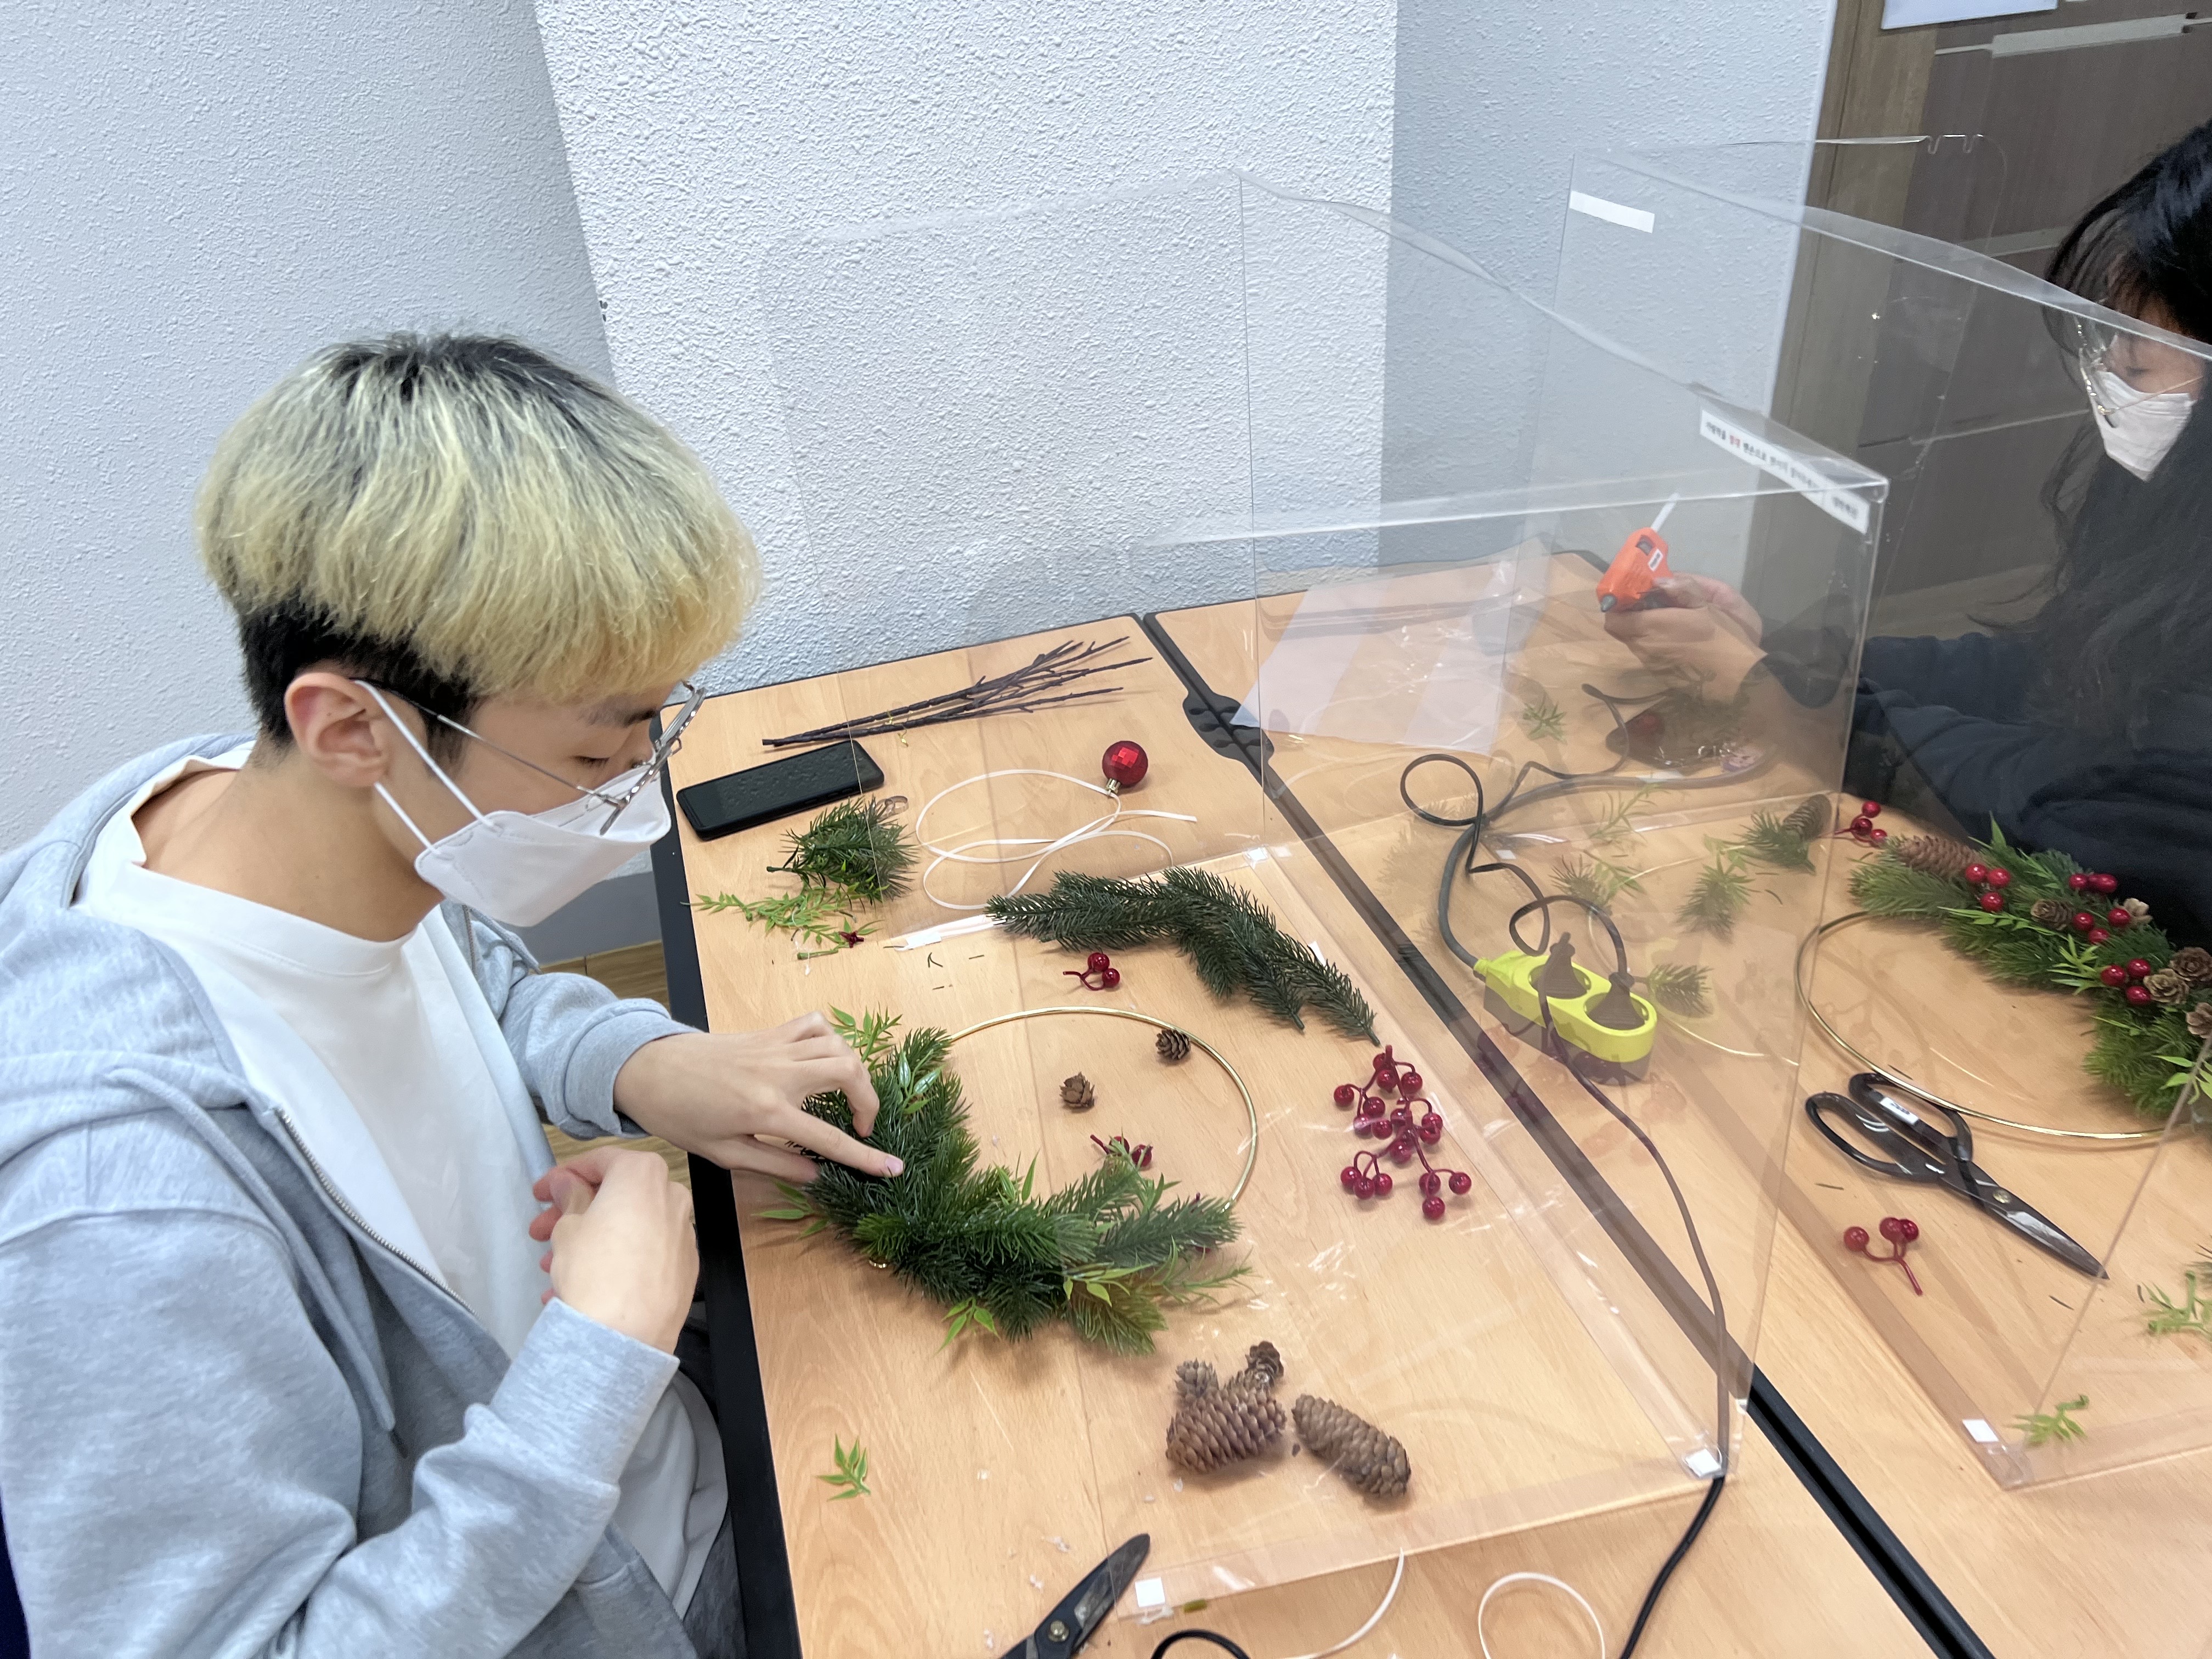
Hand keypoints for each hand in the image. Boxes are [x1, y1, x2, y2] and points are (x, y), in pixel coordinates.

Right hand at [529, 1148, 696, 1353]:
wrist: (625, 1336)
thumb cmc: (595, 1272)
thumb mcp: (567, 1226)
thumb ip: (569, 1196)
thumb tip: (568, 1183)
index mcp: (644, 1174)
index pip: (600, 1161)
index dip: (564, 1175)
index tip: (542, 1192)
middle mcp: (672, 1197)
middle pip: (616, 1196)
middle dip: (573, 1213)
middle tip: (541, 1231)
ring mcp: (682, 1234)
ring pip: (628, 1228)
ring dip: (589, 1240)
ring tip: (553, 1266)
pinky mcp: (684, 1268)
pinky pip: (643, 1255)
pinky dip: (615, 1261)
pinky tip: (582, 1285)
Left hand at [611, 1013, 898, 1183]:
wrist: (648, 1070)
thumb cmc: (680, 1116)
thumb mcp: (724, 1153)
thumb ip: (775, 1162)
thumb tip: (817, 1173)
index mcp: (767, 1110)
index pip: (830, 1138)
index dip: (866, 1156)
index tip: (894, 1168)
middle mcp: (779, 1073)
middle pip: (849, 1073)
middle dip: (869, 1101)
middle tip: (860, 1125)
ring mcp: (776, 1047)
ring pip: (838, 1045)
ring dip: (854, 1071)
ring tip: (846, 1095)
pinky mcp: (770, 1033)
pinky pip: (815, 1024)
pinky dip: (830, 1038)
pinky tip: (823, 1059)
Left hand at [1604, 574, 1765, 681]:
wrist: (1738, 678)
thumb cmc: (1723, 637)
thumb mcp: (1707, 606)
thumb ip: (1682, 589)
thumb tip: (1659, 580)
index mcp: (1652, 627)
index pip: (1613, 618)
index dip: (1617, 606)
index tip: (1630, 596)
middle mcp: (1644, 647)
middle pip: (1621, 630)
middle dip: (1629, 615)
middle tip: (1647, 605)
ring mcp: (1651, 663)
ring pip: (1633, 642)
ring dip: (1641, 629)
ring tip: (1663, 619)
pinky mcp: (1660, 675)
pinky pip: (1646, 654)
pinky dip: (1652, 643)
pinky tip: (1674, 638)